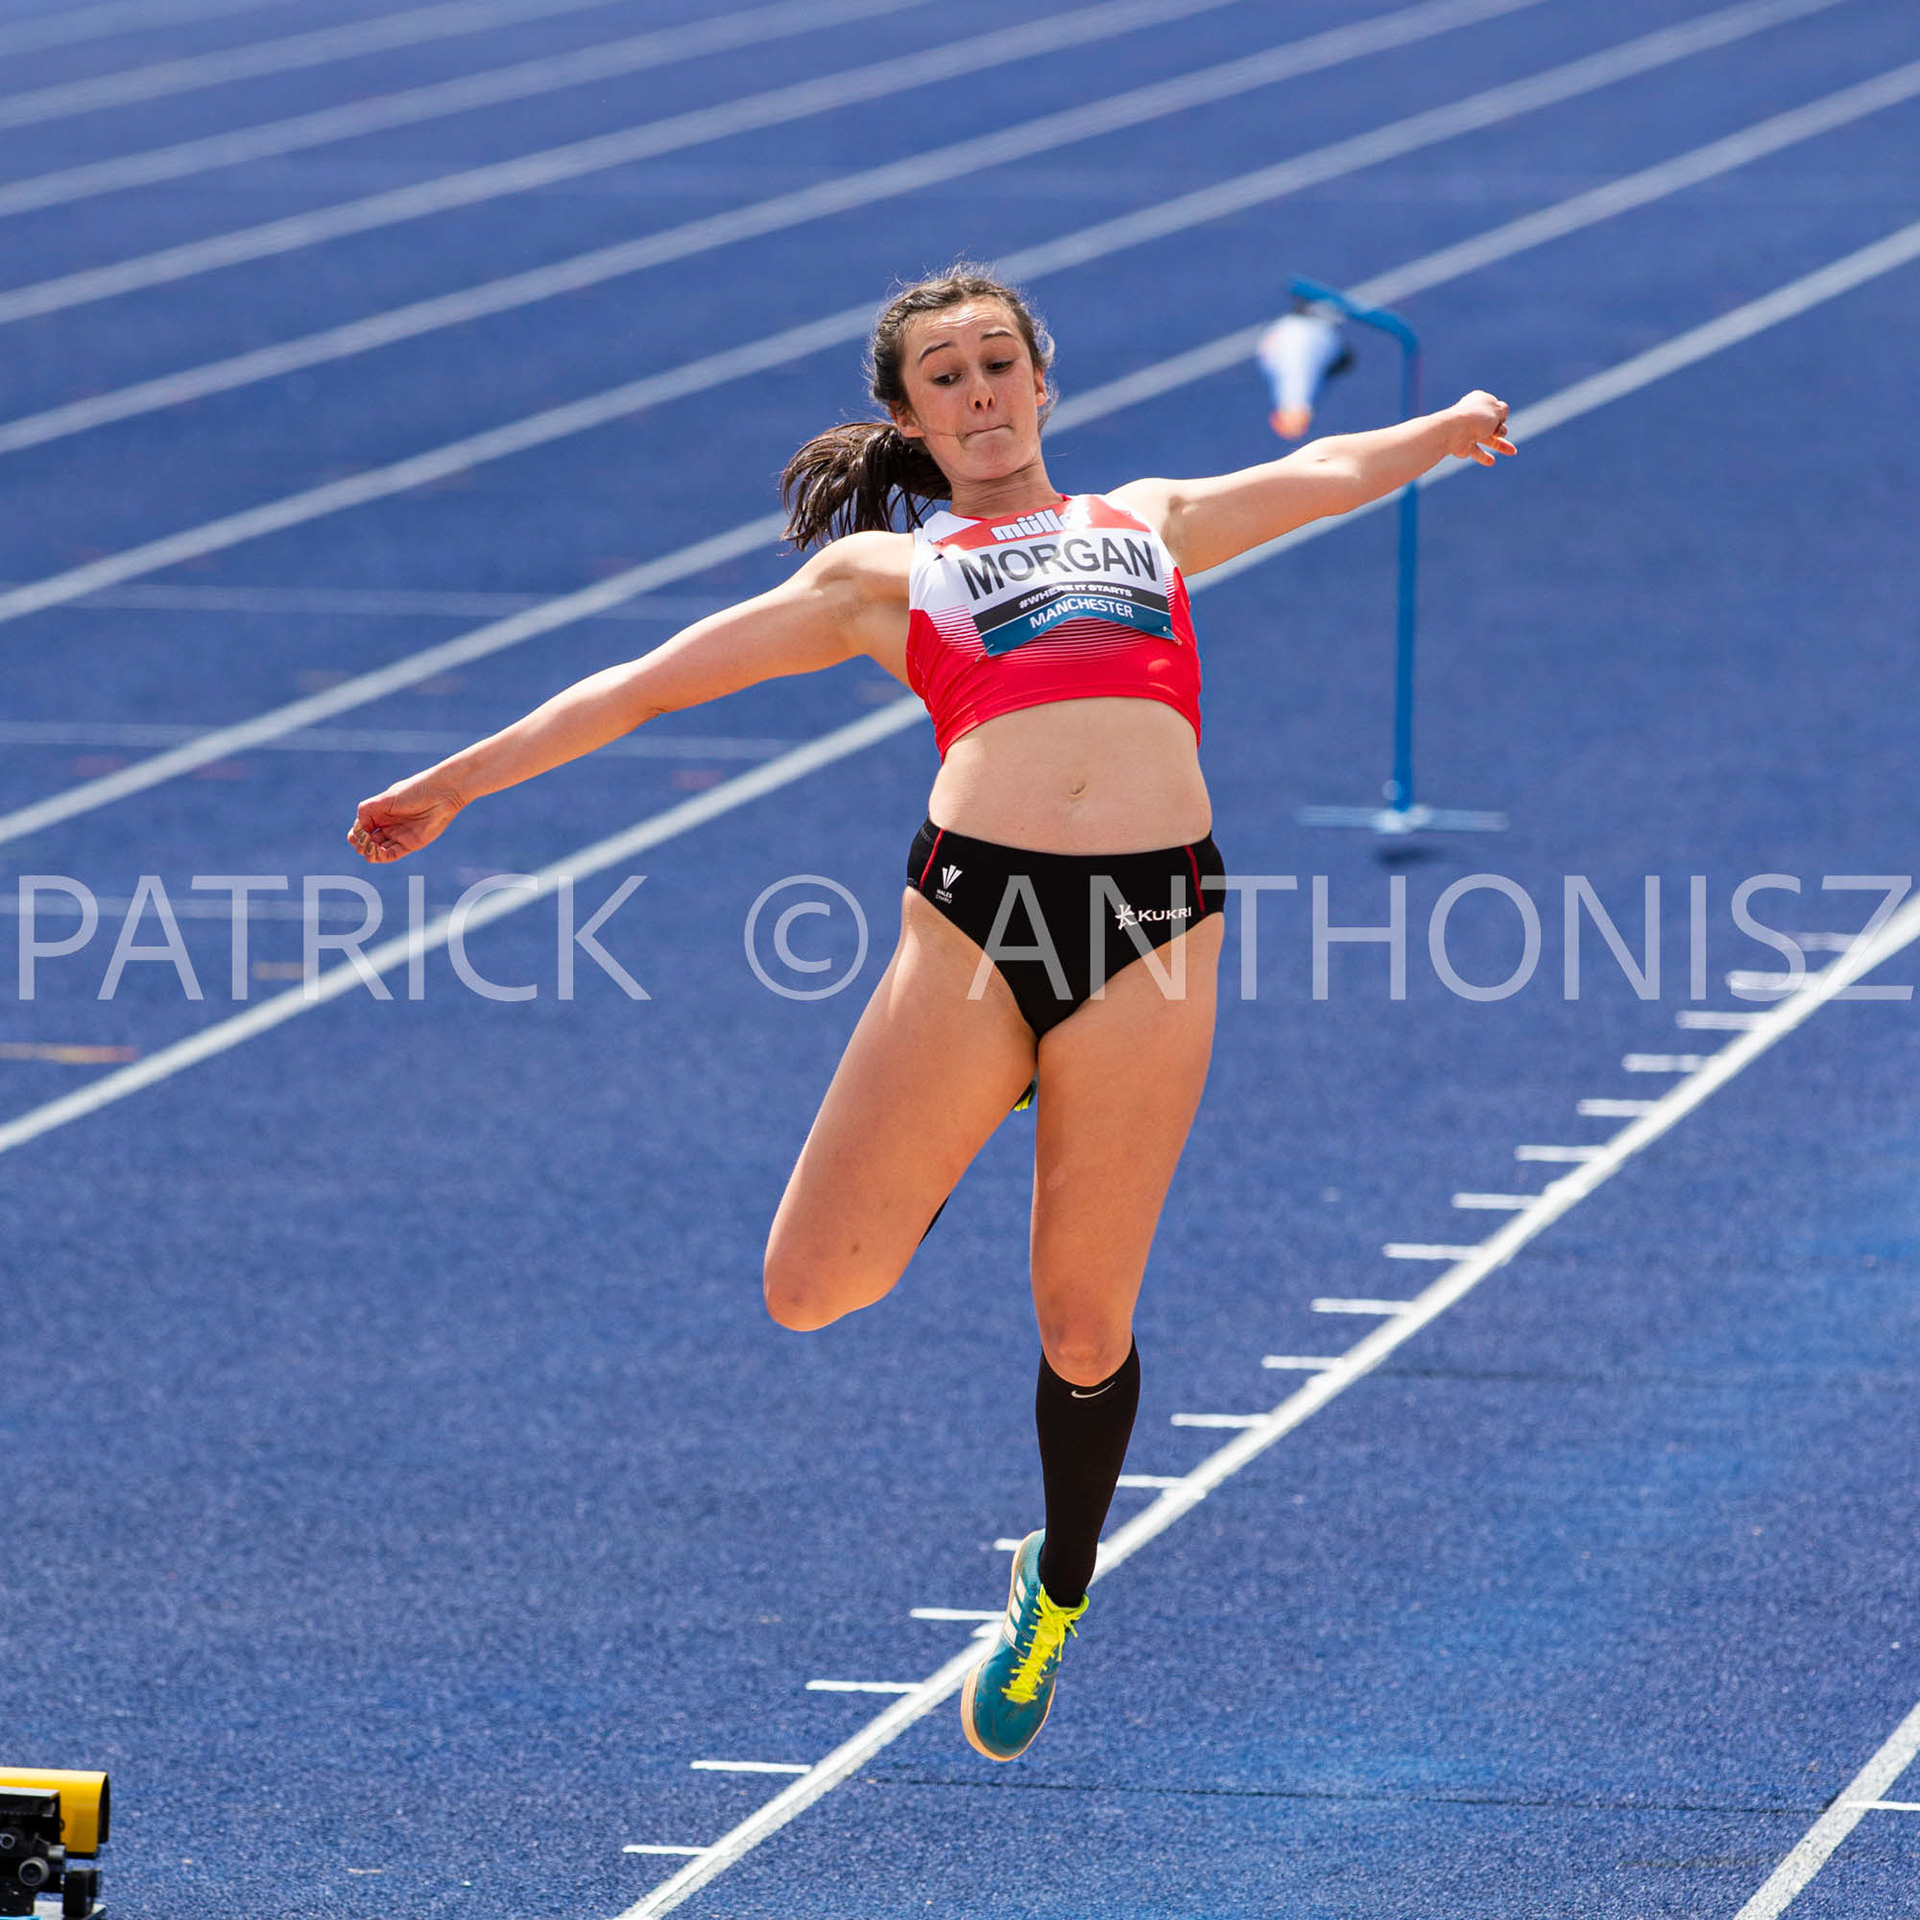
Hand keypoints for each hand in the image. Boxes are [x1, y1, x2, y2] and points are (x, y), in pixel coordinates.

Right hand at [347, 771, 463, 862]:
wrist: (441, 795)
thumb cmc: (414, 791)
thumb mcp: (387, 798)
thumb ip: (367, 810)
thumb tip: (358, 827)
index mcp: (380, 812)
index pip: (360, 828)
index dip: (356, 833)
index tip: (360, 831)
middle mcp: (387, 825)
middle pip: (366, 841)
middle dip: (360, 844)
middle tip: (364, 840)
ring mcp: (398, 835)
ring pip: (377, 850)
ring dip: (369, 851)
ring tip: (371, 846)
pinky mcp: (410, 844)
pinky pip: (391, 855)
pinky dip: (381, 856)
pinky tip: (377, 851)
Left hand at [1445, 390, 1516, 466]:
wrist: (1454, 431)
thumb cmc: (1477, 417)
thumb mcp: (1497, 410)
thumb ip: (1503, 411)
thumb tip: (1500, 418)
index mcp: (1479, 400)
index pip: (1496, 407)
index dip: (1501, 414)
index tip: (1499, 418)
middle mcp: (1473, 414)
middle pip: (1492, 424)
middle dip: (1500, 430)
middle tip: (1500, 433)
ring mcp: (1467, 430)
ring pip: (1486, 439)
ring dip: (1499, 445)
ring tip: (1512, 452)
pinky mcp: (1463, 445)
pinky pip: (1476, 451)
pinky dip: (1483, 456)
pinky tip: (1491, 462)